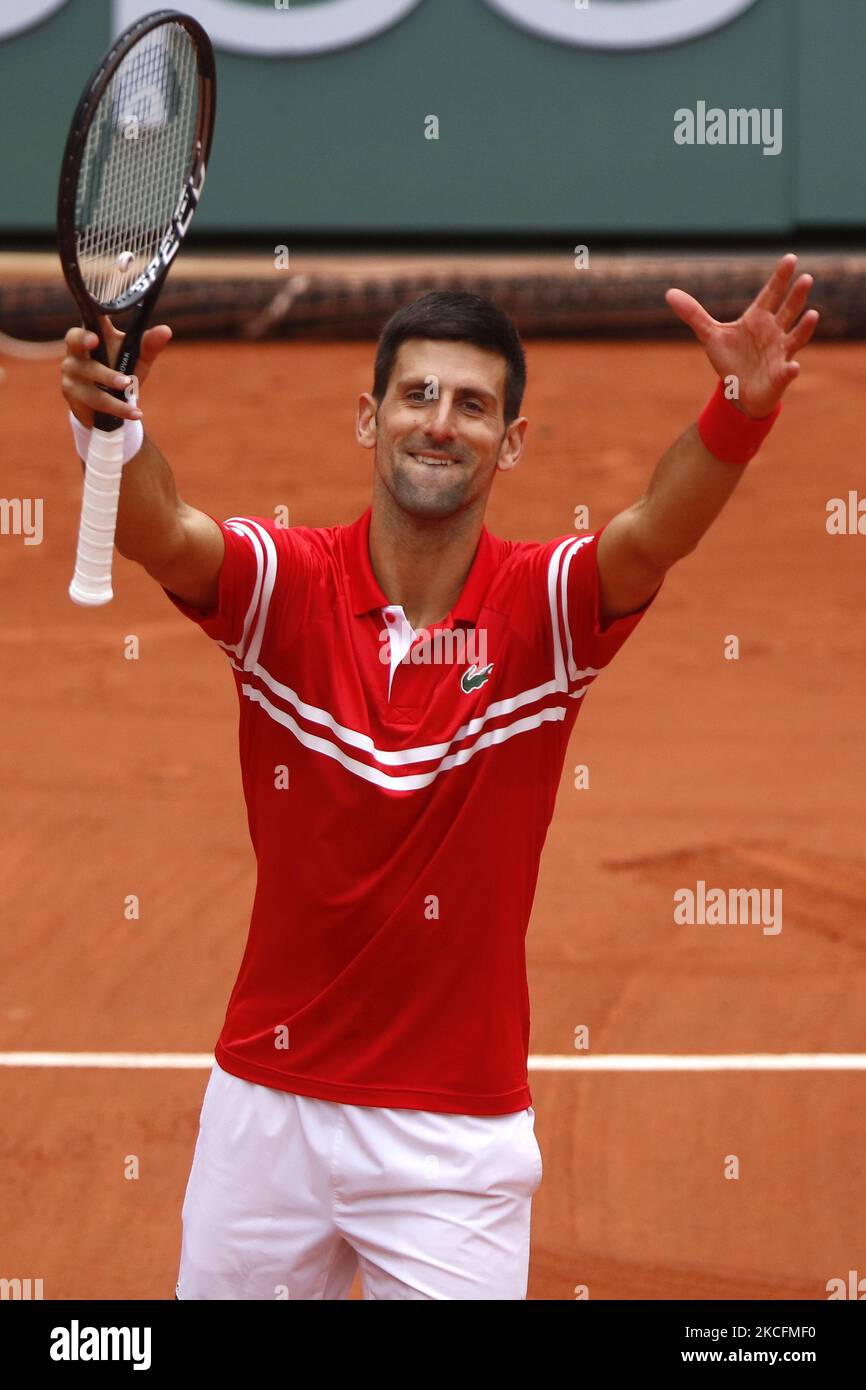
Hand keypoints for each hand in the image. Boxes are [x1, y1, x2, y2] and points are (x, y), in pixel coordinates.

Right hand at [60, 314, 172, 427]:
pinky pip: (96, 400)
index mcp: (93, 334)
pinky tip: (134, 413)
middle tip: (94, 339)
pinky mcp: (72, 394)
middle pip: (74, 340)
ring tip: (129, 386)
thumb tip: (166, 330)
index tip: (92, 300)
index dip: (88, 307)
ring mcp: (71, 372)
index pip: (90, 317)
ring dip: (110, 379)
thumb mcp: (138, 359)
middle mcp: (76, 350)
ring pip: (90, 374)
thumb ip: (150, 345)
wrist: (109, 409)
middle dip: (83, 339)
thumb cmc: (123, 373)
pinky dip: (118, 407)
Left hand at [665, 254, 818, 418]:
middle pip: (788, 310)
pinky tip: (793, 367)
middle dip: (797, 295)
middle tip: (806, 278)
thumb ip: (694, 314)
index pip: (771, 293)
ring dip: (804, 327)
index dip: (780, 277)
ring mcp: (780, 352)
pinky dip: (790, 370)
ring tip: (813, 314)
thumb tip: (669, 293)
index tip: (790, 258)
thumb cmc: (729, 359)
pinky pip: (787, 371)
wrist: (737, 392)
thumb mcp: (710, 335)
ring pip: (796, 337)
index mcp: (758, 318)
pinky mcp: (780, 375)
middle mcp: (774, 331)